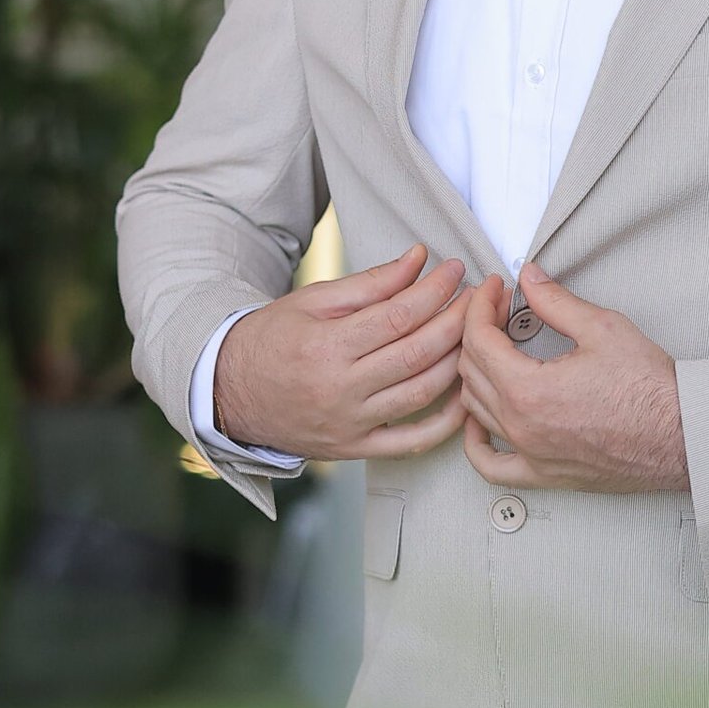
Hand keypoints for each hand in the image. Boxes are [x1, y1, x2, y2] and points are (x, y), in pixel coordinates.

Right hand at [214, 243, 472, 460]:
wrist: (229, 392)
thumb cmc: (272, 339)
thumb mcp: (313, 301)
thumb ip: (370, 283)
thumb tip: (418, 260)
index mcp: (326, 346)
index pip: (398, 316)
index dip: (435, 290)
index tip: (456, 270)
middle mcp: (340, 388)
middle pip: (417, 353)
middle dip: (457, 321)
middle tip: (478, 297)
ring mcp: (350, 423)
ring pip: (422, 393)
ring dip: (459, 362)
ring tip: (477, 334)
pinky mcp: (355, 447)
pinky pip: (411, 442)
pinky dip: (446, 424)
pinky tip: (466, 396)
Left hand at [459, 262, 688, 493]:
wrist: (681, 435)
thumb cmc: (650, 390)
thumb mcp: (601, 328)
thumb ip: (555, 301)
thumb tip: (529, 278)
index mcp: (528, 389)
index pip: (479, 339)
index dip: (481, 305)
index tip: (493, 289)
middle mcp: (521, 426)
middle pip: (472, 370)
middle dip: (479, 331)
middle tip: (499, 311)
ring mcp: (530, 454)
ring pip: (475, 410)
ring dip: (476, 374)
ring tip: (494, 351)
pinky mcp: (544, 474)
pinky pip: (490, 466)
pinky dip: (476, 443)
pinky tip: (479, 422)